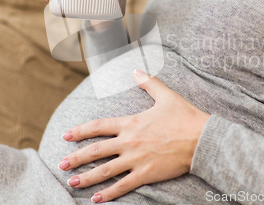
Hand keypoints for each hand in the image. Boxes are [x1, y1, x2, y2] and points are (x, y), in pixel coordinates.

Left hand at [58, 69, 210, 202]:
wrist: (201, 138)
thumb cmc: (185, 117)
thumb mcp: (166, 95)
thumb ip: (149, 83)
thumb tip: (136, 70)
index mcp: (131, 123)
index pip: (99, 126)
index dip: (80, 131)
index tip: (66, 136)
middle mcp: (129, 141)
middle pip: (96, 150)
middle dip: (76, 158)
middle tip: (61, 165)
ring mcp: (136, 159)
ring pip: (105, 170)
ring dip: (86, 178)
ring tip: (71, 183)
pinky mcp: (146, 174)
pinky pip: (123, 186)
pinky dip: (109, 193)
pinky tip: (97, 199)